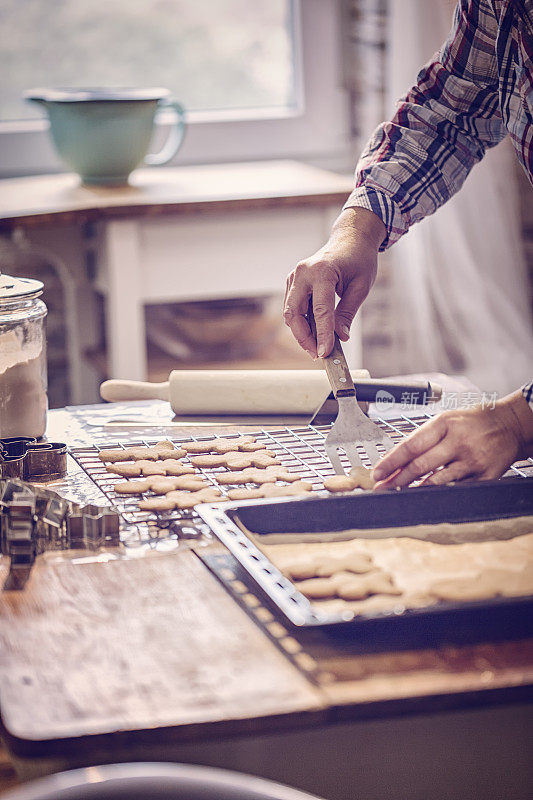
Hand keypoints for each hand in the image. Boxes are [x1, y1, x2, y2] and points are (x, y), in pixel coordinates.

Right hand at [283, 207, 385, 357]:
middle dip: (303, 337)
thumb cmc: (359, 259)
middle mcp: (303, 273)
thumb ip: (347, 313)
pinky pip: (293, 308)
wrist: (350, 239)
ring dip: (301, 332)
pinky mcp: (293, 283)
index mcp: (322, 271)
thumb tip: (340, 337)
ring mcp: (295, 277)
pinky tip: (315, 332)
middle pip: (294, 313)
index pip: (320, 310)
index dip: (322, 334)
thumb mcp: (361, 287)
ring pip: (290, 313)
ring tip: (318, 345)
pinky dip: (302, 322)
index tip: (324, 353)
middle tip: (317, 354)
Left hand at [372, 390, 532, 488]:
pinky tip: (426, 495)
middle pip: (420, 465)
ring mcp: (472, 460)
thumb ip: (424, 438)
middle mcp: (458, 441)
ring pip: (436, 481)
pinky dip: (438, 493)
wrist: (510, 425)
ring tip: (399, 493)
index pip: (411, 445)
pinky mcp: (484, 475)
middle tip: (382, 488)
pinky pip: (456, 488)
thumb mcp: (447, 421)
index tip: (377, 473)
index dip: (391, 462)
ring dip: (414, 489)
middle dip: (397, 480)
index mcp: (444, 424)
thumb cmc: (472, 422)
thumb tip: (396, 460)